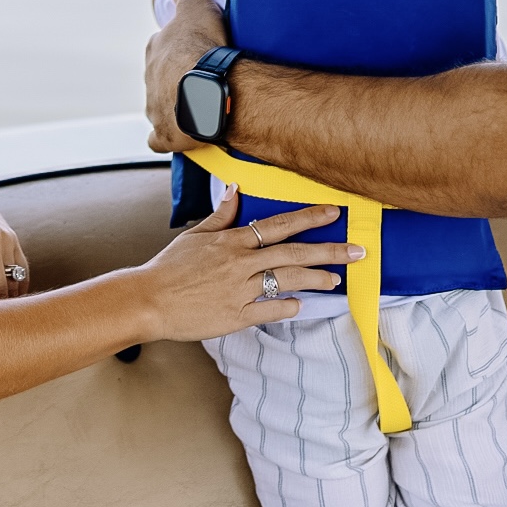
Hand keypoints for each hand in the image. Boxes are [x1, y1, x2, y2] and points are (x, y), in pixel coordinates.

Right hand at [132, 189, 361, 340]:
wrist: (149, 300)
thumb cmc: (169, 268)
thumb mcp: (194, 235)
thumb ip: (220, 215)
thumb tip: (235, 190)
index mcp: (232, 241)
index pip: (279, 225)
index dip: (309, 218)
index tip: (334, 213)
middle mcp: (241, 263)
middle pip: (294, 253)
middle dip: (329, 250)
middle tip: (357, 251)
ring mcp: (240, 290)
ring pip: (288, 281)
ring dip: (316, 279)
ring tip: (336, 279)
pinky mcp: (236, 315)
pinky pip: (270, 309)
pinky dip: (288, 306)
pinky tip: (302, 304)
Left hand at [145, 0, 229, 152]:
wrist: (210, 89)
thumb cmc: (204, 46)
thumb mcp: (195, 4)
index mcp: (156, 50)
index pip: (161, 46)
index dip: (177, 47)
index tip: (193, 49)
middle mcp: (150, 80)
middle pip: (159, 77)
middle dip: (174, 77)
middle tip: (198, 78)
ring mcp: (156, 109)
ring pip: (159, 107)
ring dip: (173, 106)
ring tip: (197, 106)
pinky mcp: (166, 135)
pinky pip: (159, 139)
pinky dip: (167, 138)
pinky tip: (179, 136)